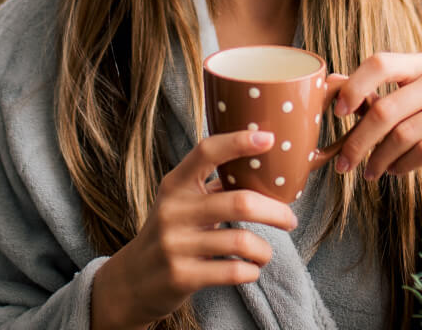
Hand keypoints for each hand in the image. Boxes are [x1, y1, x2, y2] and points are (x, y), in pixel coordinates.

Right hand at [91, 130, 298, 329]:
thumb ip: (213, 187)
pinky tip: (249, 269)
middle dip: (275, 212)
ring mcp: (175, 245)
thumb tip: (263, 167)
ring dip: (264, 250)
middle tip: (289, 220)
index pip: (206, 152)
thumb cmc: (171, 235)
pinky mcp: (182, 277)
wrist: (132, 282)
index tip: (269, 138)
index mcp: (175, 185)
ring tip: (264, 253)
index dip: (239, 142)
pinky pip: (234, 272)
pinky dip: (251, 271)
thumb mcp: (180, 204)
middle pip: (240, 203)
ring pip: (242, 242)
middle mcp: (173, 211)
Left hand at [327, 52, 421, 197]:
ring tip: (370, 172)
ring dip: (379, 159)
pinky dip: (402, 165)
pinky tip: (396, 171)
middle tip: (343, 165)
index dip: (354, 87)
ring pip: (403, 135)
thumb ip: (372, 99)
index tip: (336, 113)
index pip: (381, 62)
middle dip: (359, 140)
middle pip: (387, 108)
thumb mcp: (404, 113)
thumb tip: (331, 83)